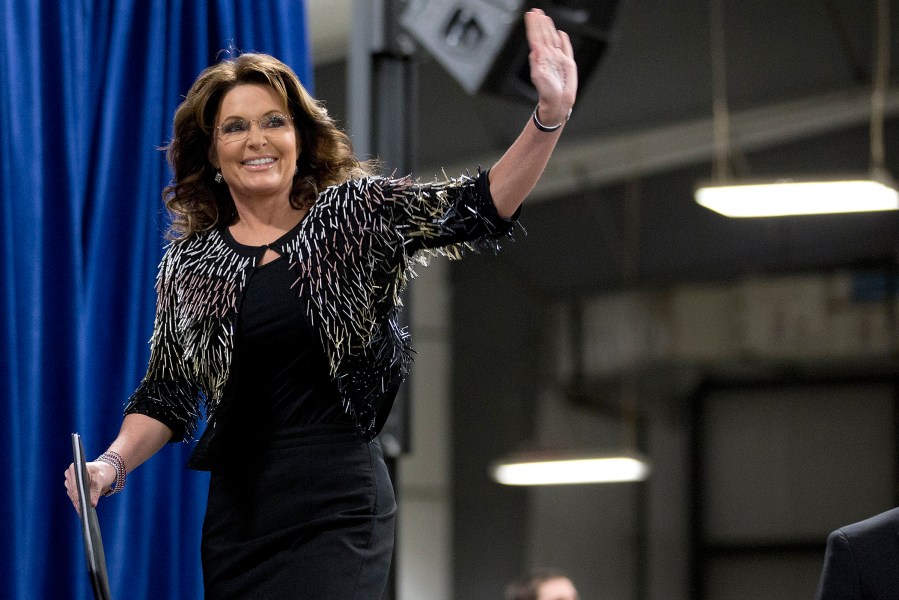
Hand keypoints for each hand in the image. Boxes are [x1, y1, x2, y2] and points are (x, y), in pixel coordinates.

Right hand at [64, 461, 115, 514]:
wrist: (105, 472)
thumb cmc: (103, 473)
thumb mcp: (101, 480)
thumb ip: (96, 491)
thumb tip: (92, 504)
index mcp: (75, 468)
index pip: (74, 483)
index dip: (77, 494)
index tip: (80, 503)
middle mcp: (70, 475)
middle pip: (72, 490)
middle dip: (77, 501)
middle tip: (82, 510)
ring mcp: (70, 483)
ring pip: (72, 496)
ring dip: (77, 503)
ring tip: (83, 512)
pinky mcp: (73, 490)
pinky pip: (75, 498)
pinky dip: (79, 504)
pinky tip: (82, 510)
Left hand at [524, 9, 577, 124]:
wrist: (558, 103)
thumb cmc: (547, 93)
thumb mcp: (538, 77)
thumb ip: (536, 61)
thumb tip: (535, 47)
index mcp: (540, 57)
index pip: (536, 37)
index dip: (533, 26)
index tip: (530, 15)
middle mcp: (548, 56)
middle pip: (544, 35)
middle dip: (540, 23)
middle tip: (536, 11)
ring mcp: (558, 59)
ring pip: (553, 39)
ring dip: (549, 28)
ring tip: (545, 17)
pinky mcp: (568, 64)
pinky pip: (566, 48)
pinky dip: (564, 40)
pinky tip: (561, 33)